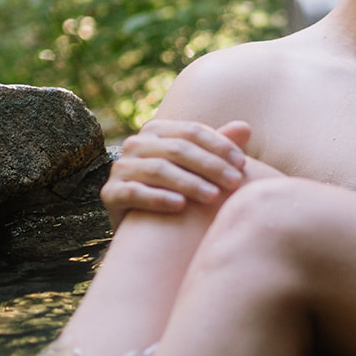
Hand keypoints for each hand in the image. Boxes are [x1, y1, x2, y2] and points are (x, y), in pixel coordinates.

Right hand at [101, 120, 250, 227]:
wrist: (144, 228)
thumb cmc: (180, 190)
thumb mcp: (199, 168)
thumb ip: (218, 147)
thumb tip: (245, 127)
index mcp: (156, 130)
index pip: (192, 132)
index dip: (219, 146)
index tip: (242, 165)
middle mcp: (135, 144)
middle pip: (178, 149)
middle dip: (210, 165)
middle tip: (235, 183)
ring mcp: (120, 168)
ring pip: (159, 170)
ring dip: (189, 183)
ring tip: (214, 197)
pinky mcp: (110, 193)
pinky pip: (135, 193)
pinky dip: (159, 198)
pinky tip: (181, 207)